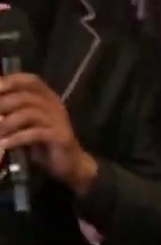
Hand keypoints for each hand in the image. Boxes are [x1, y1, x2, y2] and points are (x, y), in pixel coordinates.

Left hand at [0, 74, 94, 191]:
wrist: (70, 164)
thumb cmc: (43, 142)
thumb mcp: (26, 123)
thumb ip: (12, 111)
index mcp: (48, 98)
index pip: (31, 80)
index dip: (11, 81)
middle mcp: (55, 105)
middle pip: (26, 97)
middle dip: (3, 105)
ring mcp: (59, 121)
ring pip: (30, 114)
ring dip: (7, 123)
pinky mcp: (61, 137)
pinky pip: (36, 134)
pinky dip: (17, 138)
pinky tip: (5, 144)